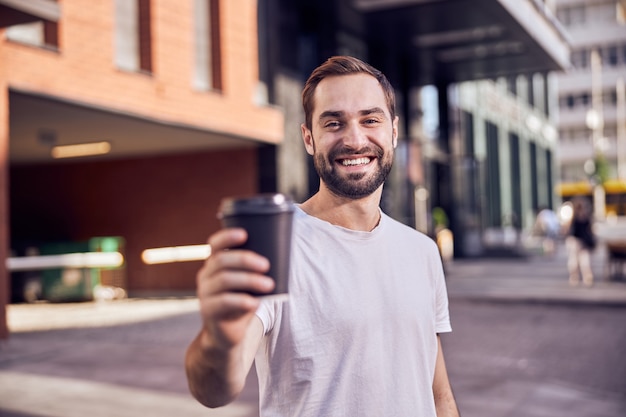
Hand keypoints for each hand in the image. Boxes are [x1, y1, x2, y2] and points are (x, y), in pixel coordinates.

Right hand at [196, 228, 274, 351]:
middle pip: (222, 260)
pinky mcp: (208, 311)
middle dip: (245, 260)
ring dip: (249, 280)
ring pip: (224, 280)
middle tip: (266, 265)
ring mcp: (204, 293)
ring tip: (269, 284)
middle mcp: (206, 276)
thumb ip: (256, 270)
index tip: (244, 234)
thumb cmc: (242, 301)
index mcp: (214, 264)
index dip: (227, 237)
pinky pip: (224, 302)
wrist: (228, 334)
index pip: (215, 244)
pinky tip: (256, 302)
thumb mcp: (248, 283)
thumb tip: (282, 255)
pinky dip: (242, 300)